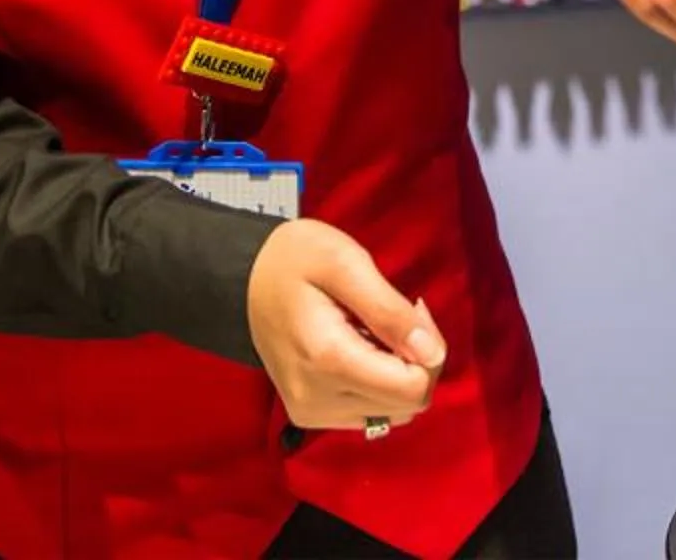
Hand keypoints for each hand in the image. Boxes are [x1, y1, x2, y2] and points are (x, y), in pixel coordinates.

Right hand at [245, 218, 447, 433]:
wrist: (242, 279)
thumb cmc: (294, 259)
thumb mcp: (345, 263)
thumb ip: (389, 310)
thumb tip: (433, 354)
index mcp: (328, 360)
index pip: (412, 388)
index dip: (428, 348)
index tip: (412, 308)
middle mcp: (318, 400)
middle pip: (408, 403)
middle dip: (418, 358)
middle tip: (399, 312)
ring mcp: (311, 414)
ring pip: (394, 412)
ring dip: (401, 372)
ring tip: (377, 328)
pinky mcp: (310, 416)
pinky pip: (371, 412)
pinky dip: (380, 383)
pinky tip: (364, 348)